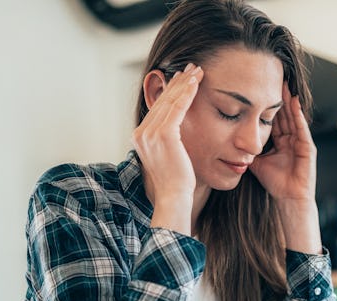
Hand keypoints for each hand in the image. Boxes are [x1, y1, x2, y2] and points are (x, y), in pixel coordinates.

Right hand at [132, 63, 202, 233]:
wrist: (174, 197)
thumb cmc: (176, 182)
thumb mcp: (167, 156)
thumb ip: (166, 141)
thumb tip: (175, 131)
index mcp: (140, 137)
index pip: (157, 108)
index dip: (170, 92)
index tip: (182, 79)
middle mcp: (141, 133)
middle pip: (162, 101)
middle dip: (178, 82)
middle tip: (191, 68)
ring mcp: (150, 133)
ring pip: (169, 101)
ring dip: (184, 83)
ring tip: (197, 71)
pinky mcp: (163, 134)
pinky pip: (177, 108)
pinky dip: (187, 94)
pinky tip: (196, 83)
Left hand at [249, 83, 315, 202]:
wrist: (288, 199)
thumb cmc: (274, 184)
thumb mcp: (256, 162)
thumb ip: (247, 150)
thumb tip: (229, 141)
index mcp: (280, 141)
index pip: (273, 117)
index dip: (266, 103)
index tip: (258, 87)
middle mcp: (291, 138)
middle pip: (284, 113)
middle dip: (279, 96)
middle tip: (273, 76)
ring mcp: (301, 142)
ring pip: (293, 116)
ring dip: (289, 100)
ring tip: (284, 83)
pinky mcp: (308, 148)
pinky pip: (302, 128)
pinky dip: (298, 115)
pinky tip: (294, 102)